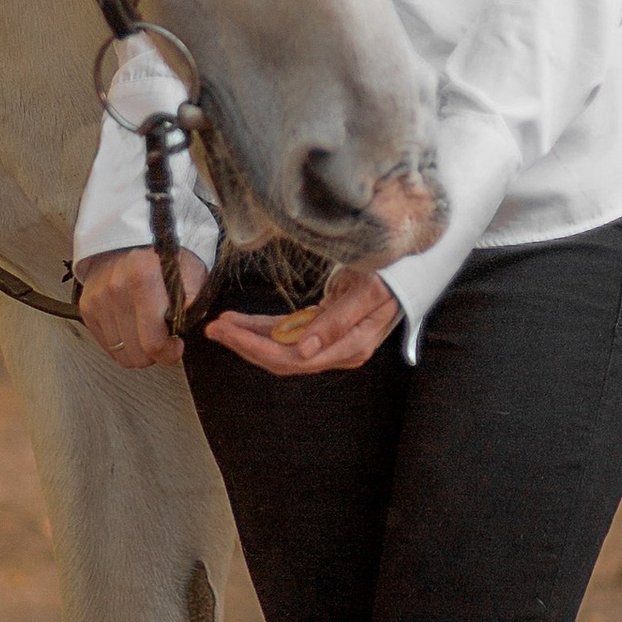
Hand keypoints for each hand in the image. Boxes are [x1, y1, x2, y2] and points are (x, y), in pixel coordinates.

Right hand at [79, 245, 204, 370]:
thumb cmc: (163, 259)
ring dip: (137, 348)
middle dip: (154, 352)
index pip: (153, 340)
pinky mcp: (87, 307)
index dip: (169, 352)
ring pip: (121, 353)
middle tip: (163, 337)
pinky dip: (122, 342)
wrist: (130, 242)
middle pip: (137, 353)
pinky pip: (107, 345)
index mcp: (143, 276)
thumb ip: (193, 297)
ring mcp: (98, 299)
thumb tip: (186, 321)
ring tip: (147, 330)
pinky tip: (132, 326)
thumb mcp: (189, 271)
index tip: (176, 346)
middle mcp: (116, 288)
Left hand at [204, 264, 401, 377]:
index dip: (256, 348)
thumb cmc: (394, 273)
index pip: (294, 358)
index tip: (228, 332)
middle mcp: (338, 349)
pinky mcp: (324, 326)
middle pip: (282, 358)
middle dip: (245, 344)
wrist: (409, 262)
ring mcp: (331, 340)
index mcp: (351, 346)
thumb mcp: (369, 292)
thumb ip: (338, 322)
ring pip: (281, 347)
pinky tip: (240, 321)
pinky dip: (263, 327)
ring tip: (220, 323)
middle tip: (213, 328)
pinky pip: (288, 332)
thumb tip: (305, 351)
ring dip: (249, 336)